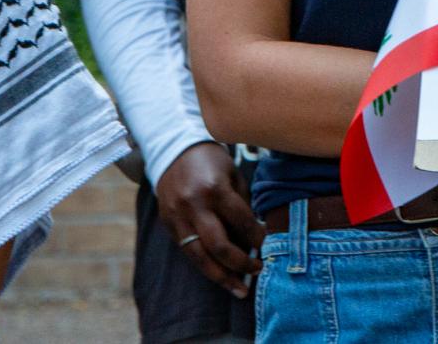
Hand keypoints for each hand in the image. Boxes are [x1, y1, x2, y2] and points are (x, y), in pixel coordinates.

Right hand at [155, 142, 261, 298]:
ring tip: (239, 290)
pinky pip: (187, 251)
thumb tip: (256, 237)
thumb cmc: (210, 161)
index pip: (242, 223)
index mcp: (214, 189)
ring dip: (221, 277)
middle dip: (241, 264)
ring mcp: (177, 216)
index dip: (259, 239)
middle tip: (257, 270)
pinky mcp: (168, 223)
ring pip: (199, 257)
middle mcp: (194, 205)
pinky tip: (219, 275)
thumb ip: (243, 206)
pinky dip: (205, 265)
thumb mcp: (233, 175)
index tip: (269, 247)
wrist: (173, 148)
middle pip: (219, 247)